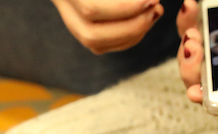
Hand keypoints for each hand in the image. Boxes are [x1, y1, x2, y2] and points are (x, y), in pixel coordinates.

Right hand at [51, 0, 165, 52]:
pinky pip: (101, 44)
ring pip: (95, 43)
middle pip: (91, 34)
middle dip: (130, 27)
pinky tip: (144, 20)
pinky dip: (126, 38)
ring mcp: (68, 14)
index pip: (92, 8)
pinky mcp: (79, 23)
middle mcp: (62, 1)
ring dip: (131, 34)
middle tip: (155, 7)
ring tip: (154, 12)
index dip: (126, 8)